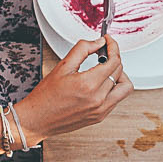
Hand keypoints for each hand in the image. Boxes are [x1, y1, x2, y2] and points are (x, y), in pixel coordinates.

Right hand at [17, 36, 134, 140]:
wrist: (37, 120)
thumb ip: (83, 49)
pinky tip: (101, 83)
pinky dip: (113, 88)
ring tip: (107, 69)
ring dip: (119, 75)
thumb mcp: (62, 66)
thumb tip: (98, 42)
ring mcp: (101, 110)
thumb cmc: (45, 97)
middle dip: (114, 58)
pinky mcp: (100, 116)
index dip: (113, 47)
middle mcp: (98, 99)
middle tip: (104, 52)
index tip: (109, 41)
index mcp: (88, 84)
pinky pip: (116, 99)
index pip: (114, 61)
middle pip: (120, 72)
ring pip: (125, 88)